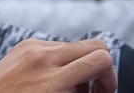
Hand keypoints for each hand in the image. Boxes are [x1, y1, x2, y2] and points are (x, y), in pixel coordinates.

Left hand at [0, 39, 116, 92]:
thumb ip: (77, 92)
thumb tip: (98, 87)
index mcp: (52, 79)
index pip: (100, 59)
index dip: (110, 78)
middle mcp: (42, 56)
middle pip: (94, 46)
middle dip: (100, 70)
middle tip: (91, 92)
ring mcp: (31, 47)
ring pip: (76, 47)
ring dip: (80, 67)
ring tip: (69, 91)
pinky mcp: (23, 45)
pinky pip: (55, 47)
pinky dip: (62, 63)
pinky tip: (53, 82)